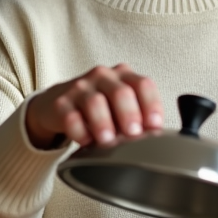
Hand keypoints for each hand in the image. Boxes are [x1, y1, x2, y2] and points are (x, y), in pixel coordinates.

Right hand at [25, 63, 164, 148]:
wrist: (60, 105)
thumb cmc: (100, 108)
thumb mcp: (122, 107)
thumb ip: (140, 117)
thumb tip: (157, 137)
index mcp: (124, 76)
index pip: (143, 85)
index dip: (152, 105)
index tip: (155, 125)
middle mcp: (103, 77)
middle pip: (121, 92)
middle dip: (129, 114)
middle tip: (132, 133)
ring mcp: (81, 87)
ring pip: (95, 102)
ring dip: (104, 123)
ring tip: (107, 140)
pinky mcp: (61, 102)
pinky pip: (70, 117)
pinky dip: (79, 131)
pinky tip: (85, 141)